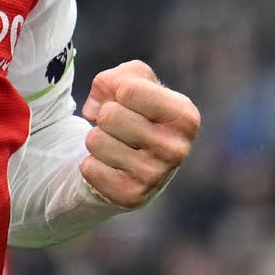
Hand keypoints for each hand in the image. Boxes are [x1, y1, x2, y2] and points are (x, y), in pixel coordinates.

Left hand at [78, 61, 198, 209]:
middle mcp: (177, 148)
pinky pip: (89, 167)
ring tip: (114, 147)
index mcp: (185, 116)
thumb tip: (95, 109)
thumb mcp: (134, 85)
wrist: (130, 164)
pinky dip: (91, 164)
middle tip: (118, 130)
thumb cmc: (134, 116)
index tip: (127, 105)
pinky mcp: (131, 196)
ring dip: (96, 141)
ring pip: (95, 140)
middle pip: (110, 116)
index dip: (116, 92)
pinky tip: (110, 168)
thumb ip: (117, 78)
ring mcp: (156, 176)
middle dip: (104, 119)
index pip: (129, 90)